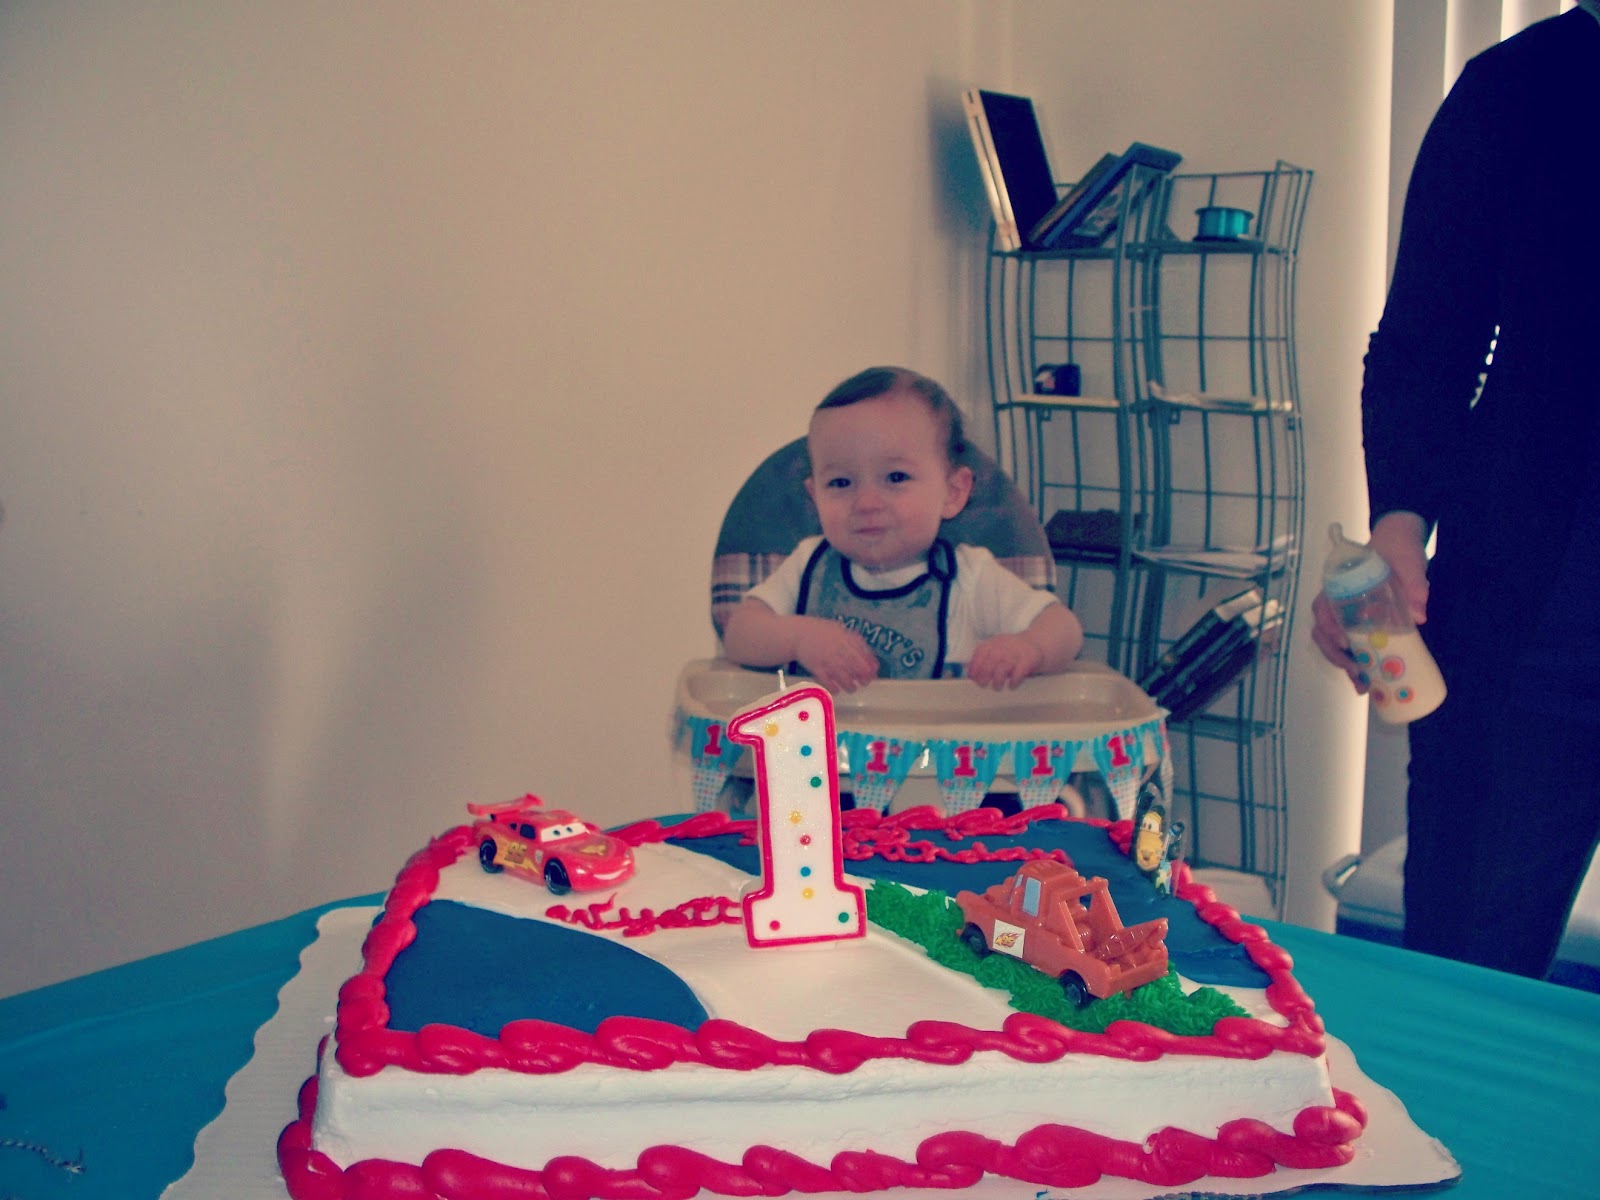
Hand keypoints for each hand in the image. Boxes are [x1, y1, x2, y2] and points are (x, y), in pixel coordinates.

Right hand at [792, 618, 878, 692]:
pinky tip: (837, 689)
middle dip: (864, 679)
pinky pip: (830, 685)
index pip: (865, 657)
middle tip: (864, 682)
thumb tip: (870, 657)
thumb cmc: (821, 632)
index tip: (874, 674)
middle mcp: (840, 652)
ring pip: (846, 681)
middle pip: (858, 670)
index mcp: (847, 640)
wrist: (797, 634)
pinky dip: (836, 689)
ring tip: (851, 688)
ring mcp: (829, 662)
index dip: (872, 668)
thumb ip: (855, 641)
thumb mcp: (841, 630)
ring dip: (851, 687)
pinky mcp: (818, 671)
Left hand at [966, 634, 1042, 689]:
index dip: (975, 666)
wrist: (1036, 644)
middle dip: (984, 675)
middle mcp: (1004, 645)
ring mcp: (1017, 652)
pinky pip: (1019, 673)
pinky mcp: (1028, 660)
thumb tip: (972, 676)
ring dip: (998, 680)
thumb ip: (985, 659)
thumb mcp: (997, 649)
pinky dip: (1014, 681)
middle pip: (991, 661)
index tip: (972, 678)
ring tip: (997, 687)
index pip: (981, 652)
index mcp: (994, 642)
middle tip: (983, 685)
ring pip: (1004, 668)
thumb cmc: (1011, 651)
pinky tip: (1011, 686)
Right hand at [1310, 511, 1428, 693]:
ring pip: (1330, 641)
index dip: (1328, 628)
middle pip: (1322, 631)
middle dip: (1335, 656)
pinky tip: (1366, 678)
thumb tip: (1420, 615)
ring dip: (1342, 663)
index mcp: (1340, 583)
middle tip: (1355, 673)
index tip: (1343, 643)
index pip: (1322, 607)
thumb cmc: (1398, 549)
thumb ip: (1413, 584)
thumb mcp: (1408, 562)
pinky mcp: (1356, 622)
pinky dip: (1353, 662)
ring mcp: (1344, 612)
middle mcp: (1336, 600)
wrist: (1398, 542)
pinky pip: (1346, 644)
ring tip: (1361, 684)